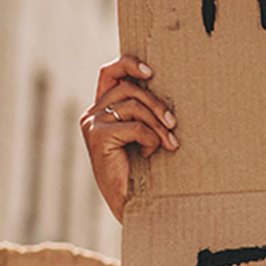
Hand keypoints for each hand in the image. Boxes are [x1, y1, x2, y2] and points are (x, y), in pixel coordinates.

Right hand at [79, 55, 177, 221]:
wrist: (131, 201)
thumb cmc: (141, 167)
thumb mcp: (143, 132)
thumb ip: (144, 111)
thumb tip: (164, 87)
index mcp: (101, 109)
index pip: (109, 72)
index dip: (129, 63)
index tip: (151, 71)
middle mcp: (92, 114)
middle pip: (128, 87)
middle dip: (156, 103)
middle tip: (173, 123)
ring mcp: (92, 125)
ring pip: (134, 106)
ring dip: (157, 125)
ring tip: (169, 144)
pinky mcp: (98, 137)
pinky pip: (134, 126)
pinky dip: (150, 139)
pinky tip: (150, 154)